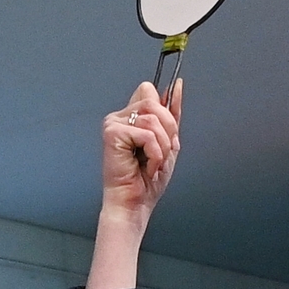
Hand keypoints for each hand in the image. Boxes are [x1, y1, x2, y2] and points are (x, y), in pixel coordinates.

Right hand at [100, 79, 182, 228]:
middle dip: (168, 130)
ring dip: (162, 147)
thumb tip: (176, 86)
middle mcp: (120, 116)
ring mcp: (114, 123)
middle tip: (162, 152)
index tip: (173, 119)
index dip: (166, 103)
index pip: (149, 92)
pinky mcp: (112, 133)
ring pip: (153, 119)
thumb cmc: (147, 179)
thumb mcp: (168, 143)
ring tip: (153, 162)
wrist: (135, 202)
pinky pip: (147, 135)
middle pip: (154, 103)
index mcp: (131, 117)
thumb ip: (171, 116)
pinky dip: (155, 154)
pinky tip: (146, 166)